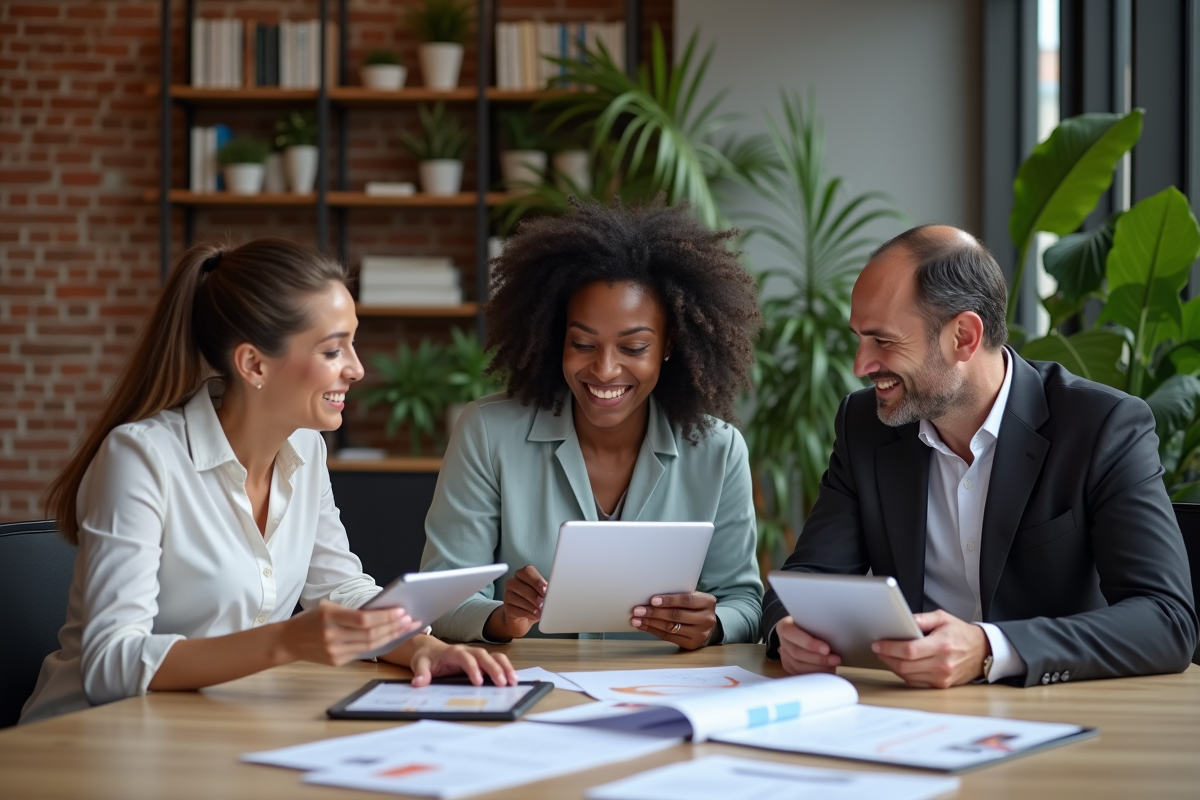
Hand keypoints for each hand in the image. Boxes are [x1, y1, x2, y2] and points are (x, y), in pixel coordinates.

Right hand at [279, 601, 421, 666]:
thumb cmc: (310, 620)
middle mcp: (332, 636)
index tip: (402, 611)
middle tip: (411, 620)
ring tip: (406, 628)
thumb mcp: (327, 608)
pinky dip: (379, 645)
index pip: (363, 619)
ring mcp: (334, 651)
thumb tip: (381, 611)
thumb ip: (351, 611)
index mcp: (329, 617)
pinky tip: (391, 637)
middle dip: (394, 627)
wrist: (288, 640)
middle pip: (370, 634)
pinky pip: (363, 652)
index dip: (385, 616)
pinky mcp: (336, 662)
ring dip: (391, 636)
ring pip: (370, 645)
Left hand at [408, 636, 518, 686]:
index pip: (465, 657)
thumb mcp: (420, 664)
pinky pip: (497, 661)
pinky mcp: (481, 661)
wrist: (430, 650)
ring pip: (494, 656)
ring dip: (504, 667)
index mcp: (452, 651)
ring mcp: (476, 655)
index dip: (472, 668)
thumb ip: (421, 673)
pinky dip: (505, 669)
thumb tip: (418, 683)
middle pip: (484, 656)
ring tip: (513, 681)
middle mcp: (467, 651)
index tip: (478, 681)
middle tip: (502, 683)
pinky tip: (512, 680)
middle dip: (494, 668)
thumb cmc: (427, 657)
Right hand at [483, 565, 545, 640]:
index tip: (545, 589)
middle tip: (542, 602)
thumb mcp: (543, 593)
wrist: (526, 617)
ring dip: (530, 605)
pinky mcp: (507, 608)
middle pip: (518, 584)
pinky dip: (526, 613)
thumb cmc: (536, 601)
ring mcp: (507, 595)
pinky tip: (534, 615)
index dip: (536, 580)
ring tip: (540, 611)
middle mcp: (513, 582)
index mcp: (523, 574)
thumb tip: (551, 591)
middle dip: (533, 595)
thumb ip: (545, 590)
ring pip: (514, 597)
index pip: (527, 571)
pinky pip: (514, 609)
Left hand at [631, 592, 718, 649]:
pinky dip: (654, 630)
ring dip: (651, 623)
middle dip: (654, 612)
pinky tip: (643, 626)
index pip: (686, 600)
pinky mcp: (691, 644)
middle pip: (676, 615)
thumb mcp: (694, 597)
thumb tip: (652, 596)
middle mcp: (706, 619)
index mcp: (707, 602)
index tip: (652, 600)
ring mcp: (700, 634)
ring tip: (636, 619)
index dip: (669, 600)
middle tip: (638, 610)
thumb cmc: (695, 607)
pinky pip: (669, 637)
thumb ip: (680, 595)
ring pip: (671, 627)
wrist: (708, 626)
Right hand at [776, 616, 840, 674]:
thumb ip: (816, 624)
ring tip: (835, 666)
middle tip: (836, 660)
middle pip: (797, 653)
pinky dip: (816, 674)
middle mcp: (783, 642)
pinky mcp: (789, 667)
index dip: (809, 643)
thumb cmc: (808, 624)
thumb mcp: (810, 619)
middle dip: (818, 658)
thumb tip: (836, 631)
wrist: (800, 632)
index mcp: (784, 626)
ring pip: (799, 666)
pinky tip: (828, 672)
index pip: (792, 634)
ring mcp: (785, 656)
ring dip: (819, 668)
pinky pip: (801, 674)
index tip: (826, 649)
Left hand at [872, 610, 989, 688]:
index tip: (878, 644)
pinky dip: (904, 674)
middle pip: (905, 666)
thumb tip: (903, 620)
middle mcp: (942, 664)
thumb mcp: (943, 618)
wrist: (983, 651)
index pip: (909, 651)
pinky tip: (900, 664)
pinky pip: (916, 683)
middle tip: (878, 650)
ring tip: (886, 655)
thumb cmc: (962, 634)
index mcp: (942, 645)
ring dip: (893, 666)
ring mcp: (942, 677)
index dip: (890, 648)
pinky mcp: (941, 685)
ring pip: (908, 676)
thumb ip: (922, 619)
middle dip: (887, 658)